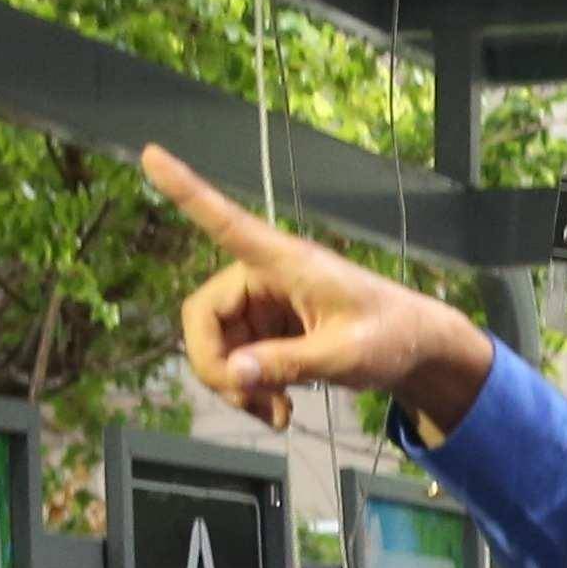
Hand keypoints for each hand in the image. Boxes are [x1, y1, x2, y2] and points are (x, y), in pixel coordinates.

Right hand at [148, 144, 496, 434]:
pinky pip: (234, 361)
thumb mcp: (345, 355)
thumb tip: (234, 374)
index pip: (228, 223)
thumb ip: (290, 363)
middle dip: (217, 367)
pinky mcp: (266, 329)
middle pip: (203, 318)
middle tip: (250, 401)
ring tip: (276, 413)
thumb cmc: (391, 335)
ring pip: (216, 347)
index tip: (151, 154)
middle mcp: (264, 275)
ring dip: (236, 386)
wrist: (415, 348)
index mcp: (287, 262)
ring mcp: (262, 304)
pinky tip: (278, 409)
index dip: (186, 191)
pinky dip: (248, 389)